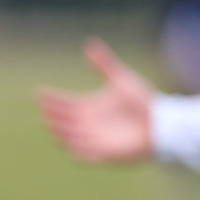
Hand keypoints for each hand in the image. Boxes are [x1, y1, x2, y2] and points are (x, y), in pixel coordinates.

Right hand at [36, 39, 155, 162]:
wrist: (161, 123)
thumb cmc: (141, 101)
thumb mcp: (120, 79)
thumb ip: (104, 64)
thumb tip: (90, 43)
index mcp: (88, 108)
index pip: (64, 104)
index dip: (50, 100)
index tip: (38, 92)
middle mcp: (87, 124)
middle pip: (62, 121)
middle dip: (51, 115)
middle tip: (44, 108)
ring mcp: (95, 139)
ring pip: (69, 138)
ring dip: (60, 132)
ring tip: (52, 125)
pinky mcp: (105, 153)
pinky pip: (86, 156)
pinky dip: (78, 152)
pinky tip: (70, 147)